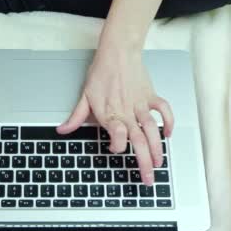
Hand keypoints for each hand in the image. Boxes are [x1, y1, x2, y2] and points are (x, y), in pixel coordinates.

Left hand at [57, 45, 173, 184]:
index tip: (116, 150)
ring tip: (159, 164)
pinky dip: (168, 122)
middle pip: (139, 141)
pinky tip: (167, 134)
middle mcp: (127, 112)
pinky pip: (164, 111)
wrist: (118, 51)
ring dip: (158, 149)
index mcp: (110, 114)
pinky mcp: (151, 96)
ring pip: (153, 130)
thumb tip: (62, 130)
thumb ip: (75, 117)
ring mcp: (141, 105)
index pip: (117, 135)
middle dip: (145, 163)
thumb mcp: (84, 96)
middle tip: (147, 179)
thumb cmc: (101, 72)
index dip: (117, 145)